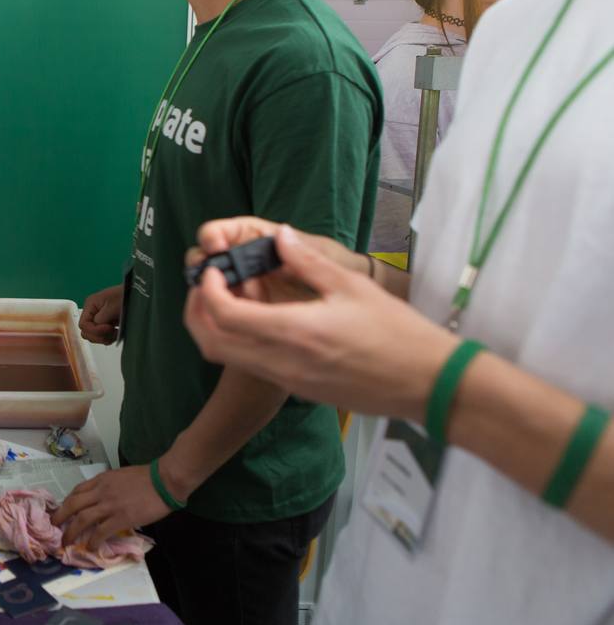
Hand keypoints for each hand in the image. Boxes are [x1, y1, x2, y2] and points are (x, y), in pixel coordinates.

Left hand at [52, 465, 169, 548]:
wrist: (164, 480)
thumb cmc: (147, 477)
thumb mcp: (121, 476)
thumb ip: (109, 485)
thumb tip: (103, 498)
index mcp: (102, 479)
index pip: (77, 490)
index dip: (67, 502)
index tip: (63, 511)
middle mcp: (101, 491)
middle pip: (73, 504)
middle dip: (60, 516)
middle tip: (53, 527)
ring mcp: (110, 505)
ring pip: (82, 519)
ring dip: (71, 532)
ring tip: (66, 542)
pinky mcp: (121, 518)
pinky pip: (101, 532)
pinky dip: (93, 541)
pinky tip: (90, 547)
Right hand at [79, 284, 122, 344]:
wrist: (136, 295)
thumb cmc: (125, 296)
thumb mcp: (112, 306)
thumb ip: (101, 318)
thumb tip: (96, 326)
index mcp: (90, 305)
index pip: (83, 325)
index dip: (95, 330)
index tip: (109, 327)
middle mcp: (92, 313)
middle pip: (86, 332)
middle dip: (99, 335)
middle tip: (112, 331)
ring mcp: (99, 319)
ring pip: (94, 336)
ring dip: (104, 338)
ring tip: (115, 332)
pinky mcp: (106, 325)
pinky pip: (102, 337)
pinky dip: (109, 338)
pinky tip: (117, 332)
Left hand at [185, 225, 452, 418]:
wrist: (427, 384)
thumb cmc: (397, 332)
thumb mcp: (351, 287)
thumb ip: (307, 260)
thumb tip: (279, 234)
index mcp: (292, 331)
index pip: (224, 314)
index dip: (208, 290)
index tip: (214, 269)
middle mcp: (281, 361)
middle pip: (211, 343)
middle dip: (197, 312)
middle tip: (208, 285)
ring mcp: (287, 380)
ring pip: (228, 358)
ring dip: (215, 328)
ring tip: (229, 299)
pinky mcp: (297, 390)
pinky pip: (252, 366)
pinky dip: (239, 343)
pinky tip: (259, 319)